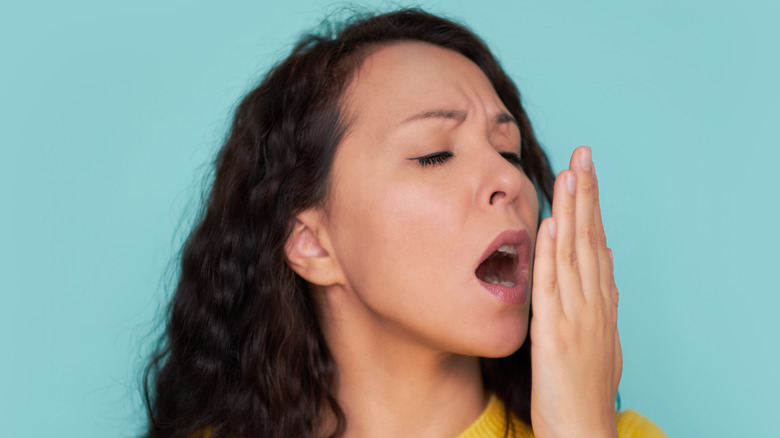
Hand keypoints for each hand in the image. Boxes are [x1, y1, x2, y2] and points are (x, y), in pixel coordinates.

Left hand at [529, 146, 621, 437]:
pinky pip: (551, 285)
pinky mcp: (555, 333)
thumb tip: (608, 257)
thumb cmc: (585, 387)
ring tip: (570, 173)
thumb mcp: (600, 336)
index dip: (592, 206)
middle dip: (586, 195)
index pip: (596, 243)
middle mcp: (592, 303)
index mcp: (600, 302)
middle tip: (583, 153)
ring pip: (573, 253)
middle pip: (589, 239)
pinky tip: (549, 224)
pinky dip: (551, 252)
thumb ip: (602, 296)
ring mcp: (576, 316)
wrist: (584, 430)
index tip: (586, 172)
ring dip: (572, 212)